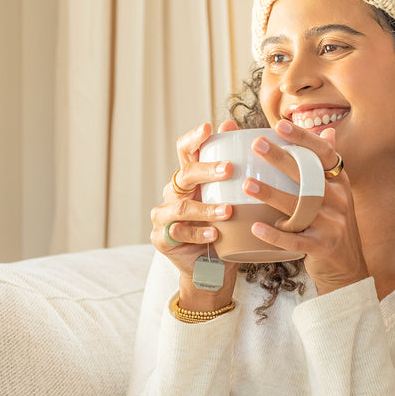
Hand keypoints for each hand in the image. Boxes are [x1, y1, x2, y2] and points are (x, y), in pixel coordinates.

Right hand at [150, 121, 239, 308]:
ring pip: (183, 207)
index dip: (194, 138)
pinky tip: (215, 234)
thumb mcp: (231, 200)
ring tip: (228, 211)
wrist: (213, 269)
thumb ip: (230, 169)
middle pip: (185, 176)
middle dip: (207, 171)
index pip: (186, 152)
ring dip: (207, 208)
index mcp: (188, 180)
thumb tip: (233, 126)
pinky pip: (179, 233)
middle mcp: (172, 194)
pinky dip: (199, 233)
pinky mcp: (161, 238)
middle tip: (230, 169)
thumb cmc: (225, 231)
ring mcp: (164, 216)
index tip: (209, 127)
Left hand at [243, 120, 368, 294]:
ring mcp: (332, 224)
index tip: (280, 125)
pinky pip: (295, 240)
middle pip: (308, 175)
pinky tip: (255, 228)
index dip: (303, 138)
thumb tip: (327, 131)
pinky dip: (275, 235)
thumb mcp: (337, 196)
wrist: (347, 269)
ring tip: (246, 185)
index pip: (324, 154)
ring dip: (271, 194)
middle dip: (281, 159)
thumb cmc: (333, 227)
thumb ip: (328, 167)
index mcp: (339, 183)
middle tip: (256, 145)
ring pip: (300, 206)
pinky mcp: (322, 247)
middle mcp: (339, 200)